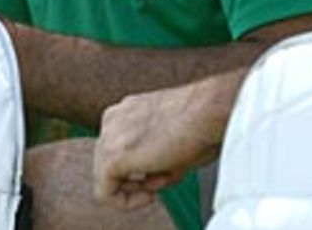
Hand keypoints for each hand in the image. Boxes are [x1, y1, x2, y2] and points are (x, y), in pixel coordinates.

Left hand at [94, 71, 239, 209]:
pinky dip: (125, 201)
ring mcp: (110, 136)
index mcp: (127, 110)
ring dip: (132, 189)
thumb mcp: (171, 139)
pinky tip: (150, 196)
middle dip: (134, 180)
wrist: (206, 111)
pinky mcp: (113, 157)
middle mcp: (113, 119)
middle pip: (109, 162)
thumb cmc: (201, 121)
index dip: (139, 169)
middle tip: (158, 183)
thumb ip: (154, 158)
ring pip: (105, 178)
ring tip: (159, 184)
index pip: (119, 148)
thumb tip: (152, 179)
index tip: (159, 174)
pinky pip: (105, 191)